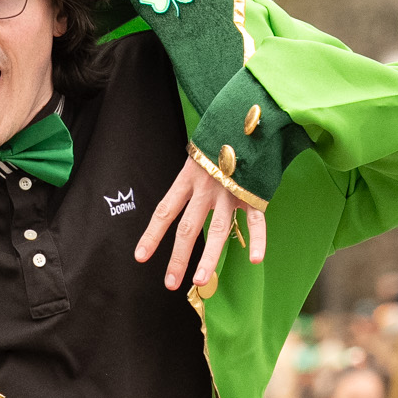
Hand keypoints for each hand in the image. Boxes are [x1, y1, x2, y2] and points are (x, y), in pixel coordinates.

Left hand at [134, 152, 267, 295]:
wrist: (248, 115)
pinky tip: (255, 259)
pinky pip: (255, 221)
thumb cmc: (219, 138)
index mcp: (188, 178)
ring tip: (201, 280)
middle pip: (188, 228)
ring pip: (218, 230)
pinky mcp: (253, 193)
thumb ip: (190, 180)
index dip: (152, 234)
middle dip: (178, 257)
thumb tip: (179, 203)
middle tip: (170, 283)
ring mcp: (230, 191)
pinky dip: (257, 240)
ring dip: (210, 257)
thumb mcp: (196, 155)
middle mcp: (206, 188)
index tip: (140, 256)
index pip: (165, 211)